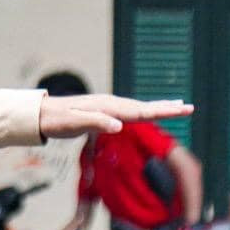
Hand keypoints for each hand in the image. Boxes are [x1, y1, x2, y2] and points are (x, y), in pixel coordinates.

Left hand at [39, 93, 191, 139]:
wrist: (40, 114)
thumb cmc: (55, 121)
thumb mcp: (73, 124)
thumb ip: (95, 124)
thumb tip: (119, 126)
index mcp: (108, 107)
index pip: (141, 111)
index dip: (163, 111)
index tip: (183, 109)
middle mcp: (110, 104)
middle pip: (144, 107)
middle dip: (167, 108)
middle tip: (190, 108)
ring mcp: (107, 107)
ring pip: (138, 108)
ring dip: (158, 108)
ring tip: (177, 107)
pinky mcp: (102, 112)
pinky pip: (128, 112)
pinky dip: (143, 112)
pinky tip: (146, 113)